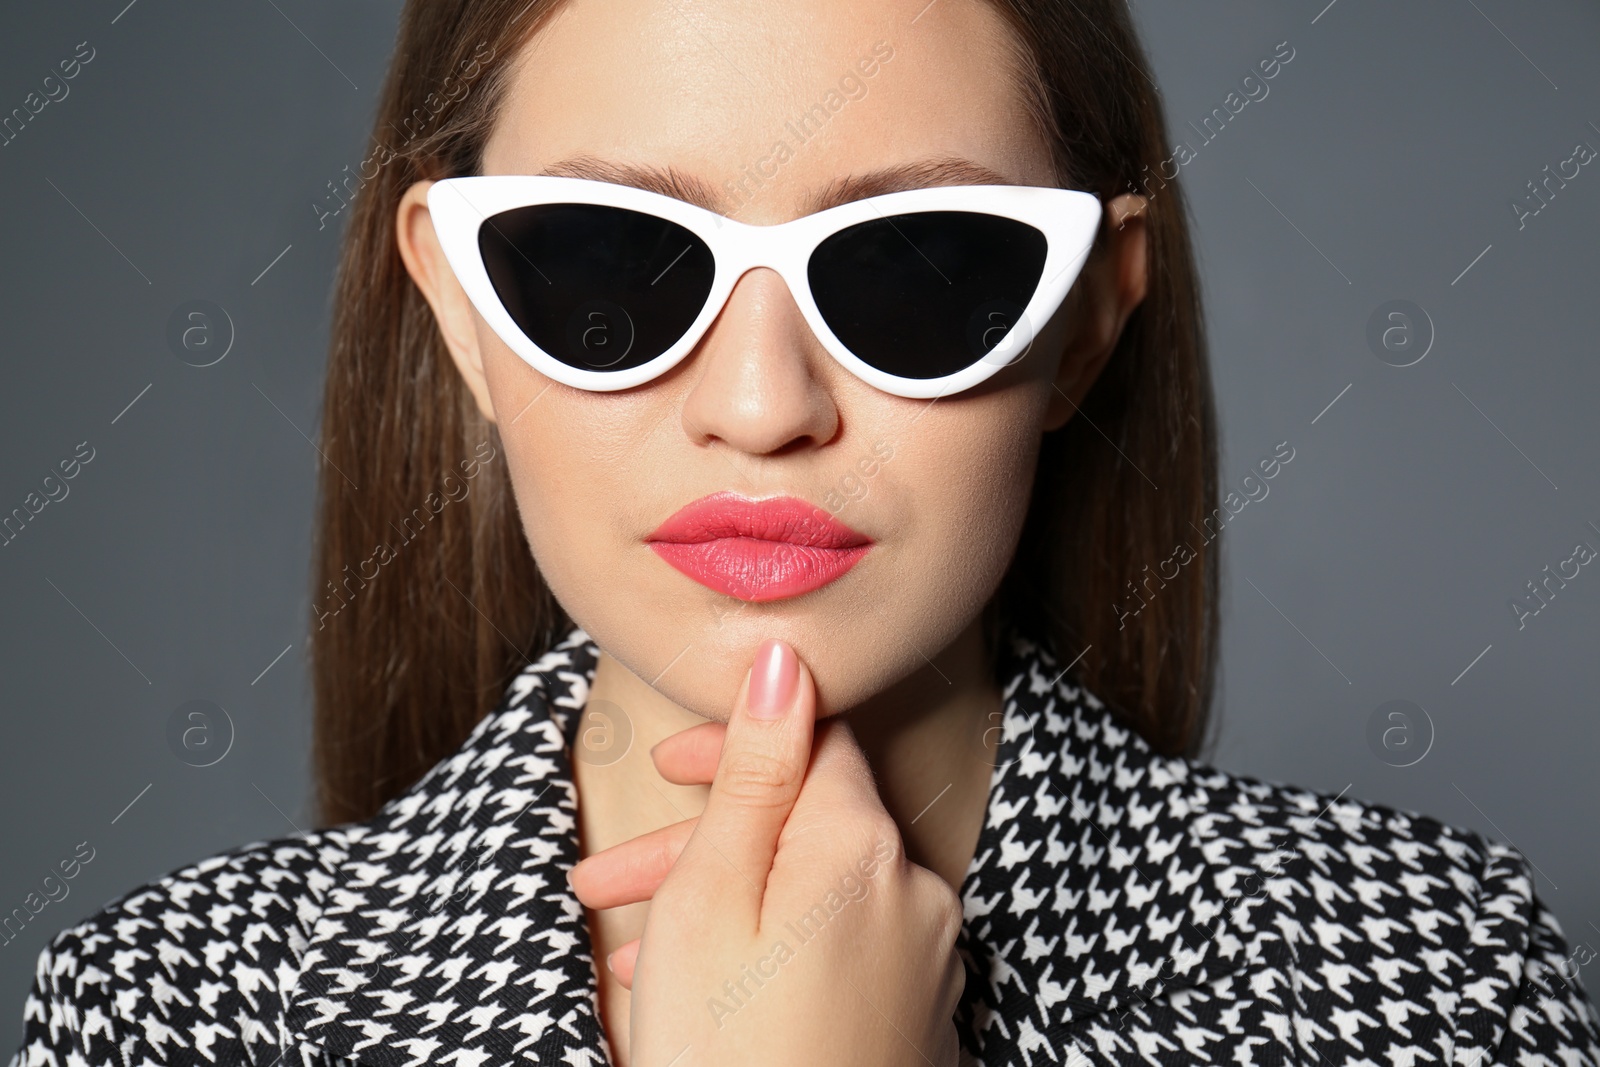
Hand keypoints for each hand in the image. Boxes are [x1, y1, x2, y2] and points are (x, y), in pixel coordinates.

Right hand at [569, 638, 964, 1066]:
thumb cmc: (729, 1055)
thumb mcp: (714, 897)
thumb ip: (755, 771)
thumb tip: (787, 659)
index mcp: (866, 848)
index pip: (813, 741)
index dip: (734, 744)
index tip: (665, 770)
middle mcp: (917, 894)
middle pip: (804, 828)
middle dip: (702, 845)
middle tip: (604, 883)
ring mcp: (926, 963)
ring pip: (813, 896)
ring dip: (725, 906)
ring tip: (635, 958)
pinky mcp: (918, 1018)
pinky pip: (839, 954)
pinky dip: (772, 954)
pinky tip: (702, 998)